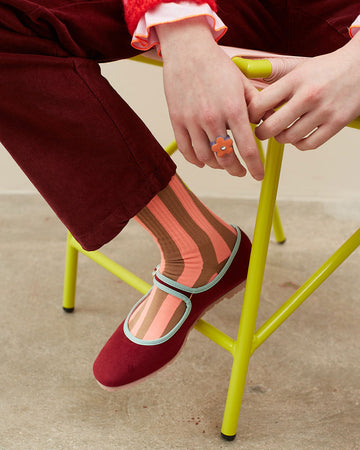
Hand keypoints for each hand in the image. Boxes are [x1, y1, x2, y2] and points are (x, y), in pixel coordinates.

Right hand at [156, 17, 263, 179]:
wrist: (188, 51)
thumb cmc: (218, 66)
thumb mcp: (243, 83)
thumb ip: (256, 106)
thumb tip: (266, 125)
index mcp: (233, 109)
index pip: (248, 149)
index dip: (255, 167)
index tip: (258, 176)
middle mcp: (212, 118)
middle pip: (225, 158)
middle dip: (236, 169)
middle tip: (241, 171)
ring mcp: (192, 121)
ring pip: (206, 157)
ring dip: (217, 165)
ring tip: (223, 163)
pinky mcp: (177, 121)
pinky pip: (186, 150)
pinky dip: (196, 160)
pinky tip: (203, 161)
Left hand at [248, 33, 359, 149]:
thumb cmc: (328, 69)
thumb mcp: (299, 69)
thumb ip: (278, 86)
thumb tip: (252, 103)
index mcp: (296, 79)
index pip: (261, 104)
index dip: (252, 115)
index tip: (253, 117)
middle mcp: (309, 95)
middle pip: (271, 127)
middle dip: (261, 132)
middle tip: (262, 131)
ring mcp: (324, 111)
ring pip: (289, 138)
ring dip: (281, 138)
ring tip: (282, 131)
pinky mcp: (337, 123)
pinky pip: (309, 145)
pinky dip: (299, 144)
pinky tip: (298, 136)